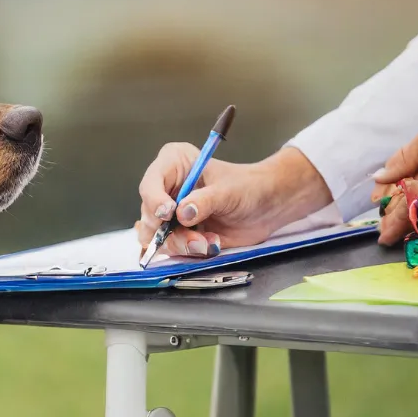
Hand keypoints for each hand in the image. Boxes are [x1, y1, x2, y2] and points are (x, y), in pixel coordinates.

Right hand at [137, 145, 331, 256]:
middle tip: (193, 237)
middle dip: (169, 231)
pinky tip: (210, 243)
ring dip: (181, 244)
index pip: (150, 184)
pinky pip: (172, 248)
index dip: (154, 201)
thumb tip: (183, 213)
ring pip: (158, 236)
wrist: (268, 207)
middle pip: (149, 215)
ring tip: (207, 242)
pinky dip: (189, 251)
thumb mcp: (228, 191)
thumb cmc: (249, 187)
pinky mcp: (180, 233)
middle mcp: (167, 189)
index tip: (168, 213)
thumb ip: (205, 201)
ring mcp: (172, 214)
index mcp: (174, 165)